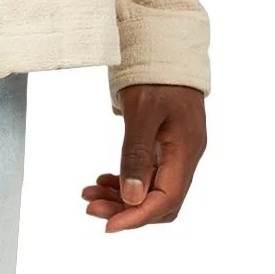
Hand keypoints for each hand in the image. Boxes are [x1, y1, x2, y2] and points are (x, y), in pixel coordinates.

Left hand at [82, 84, 206, 231]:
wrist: (165, 47)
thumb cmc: (156, 75)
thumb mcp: (142, 111)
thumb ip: (137, 154)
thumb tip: (132, 197)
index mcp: (186, 150)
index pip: (167, 199)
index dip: (137, 217)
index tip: (107, 226)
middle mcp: (185, 156)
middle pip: (160, 202)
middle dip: (125, 210)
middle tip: (89, 207)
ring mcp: (176, 152)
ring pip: (150, 191)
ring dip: (119, 198)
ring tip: (88, 194)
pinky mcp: (164, 147)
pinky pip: (146, 176)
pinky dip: (123, 183)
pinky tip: (102, 181)